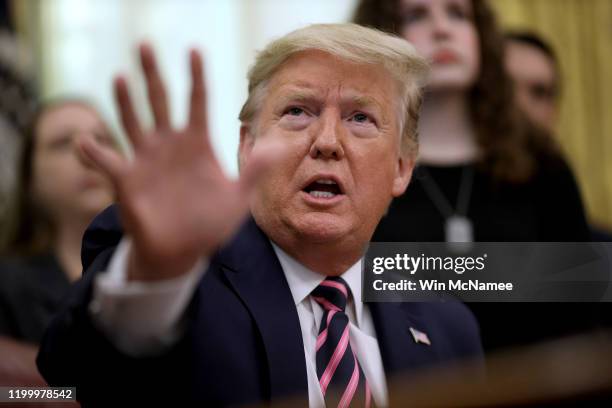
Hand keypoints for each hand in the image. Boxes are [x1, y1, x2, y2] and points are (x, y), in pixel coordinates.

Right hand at [80, 44, 280, 280]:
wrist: (182, 252)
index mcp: (196, 143)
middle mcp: (169, 144)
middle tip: (145, 44)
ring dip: (125, 101)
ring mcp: (145, 159)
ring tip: (122, 77)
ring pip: (132, 121)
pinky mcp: (126, 179)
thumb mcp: (237, 199)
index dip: (196, 77)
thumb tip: (279, 148)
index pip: (196, 102)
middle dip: (152, 74)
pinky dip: (94, 151)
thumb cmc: (209, 225)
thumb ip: (254, 172)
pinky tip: (85, 140)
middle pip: (159, 100)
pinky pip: (106, 161)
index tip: (194, 50)